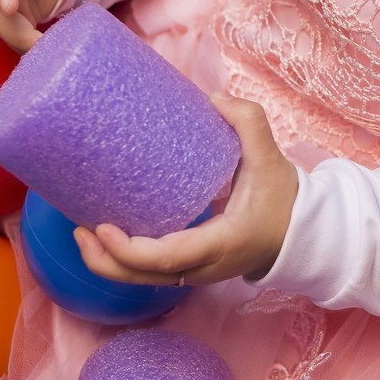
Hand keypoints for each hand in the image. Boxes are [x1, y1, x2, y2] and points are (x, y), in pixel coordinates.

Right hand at [0, 0, 141, 52]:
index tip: (11, 6)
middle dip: (16, 33)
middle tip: (44, 47)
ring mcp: (3, 2)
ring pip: (6, 31)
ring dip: (25, 46)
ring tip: (56, 59)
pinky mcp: (17, 18)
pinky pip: (18, 38)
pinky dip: (34, 49)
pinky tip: (56, 59)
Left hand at [73, 95, 298, 285]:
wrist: (300, 233)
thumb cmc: (284, 199)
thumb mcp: (271, 159)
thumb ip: (249, 123)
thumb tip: (213, 99)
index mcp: (222, 242)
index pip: (168, 258)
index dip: (129, 250)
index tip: (102, 227)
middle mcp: (205, 266)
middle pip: (144, 277)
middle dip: (104, 261)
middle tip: (79, 229)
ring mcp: (197, 272)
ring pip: (144, 280)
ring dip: (109, 264)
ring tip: (82, 232)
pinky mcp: (191, 269)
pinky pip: (151, 273)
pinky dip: (124, 262)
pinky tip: (107, 237)